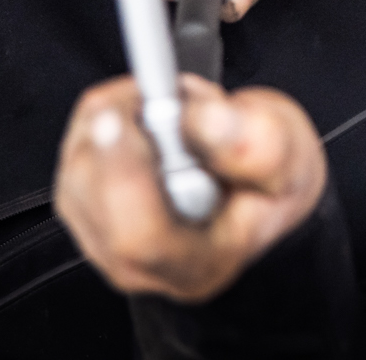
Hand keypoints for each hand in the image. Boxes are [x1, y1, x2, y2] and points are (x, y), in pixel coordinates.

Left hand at [54, 74, 326, 302]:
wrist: (254, 188)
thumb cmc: (272, 181)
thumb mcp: (289, 156)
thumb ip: (257, 143)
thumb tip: (204, 119)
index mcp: (198, 265)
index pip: (141, 237)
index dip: (123, 173)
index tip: (116, 116)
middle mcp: (140, 264)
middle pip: (95, 193)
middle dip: (127, 126)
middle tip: (175, 100)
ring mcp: (103, 238)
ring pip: (80, 165)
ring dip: (123, 117)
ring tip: (179, 115)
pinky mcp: (83, 206)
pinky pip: (76, 149)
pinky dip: (110, 118)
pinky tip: (151, 122)